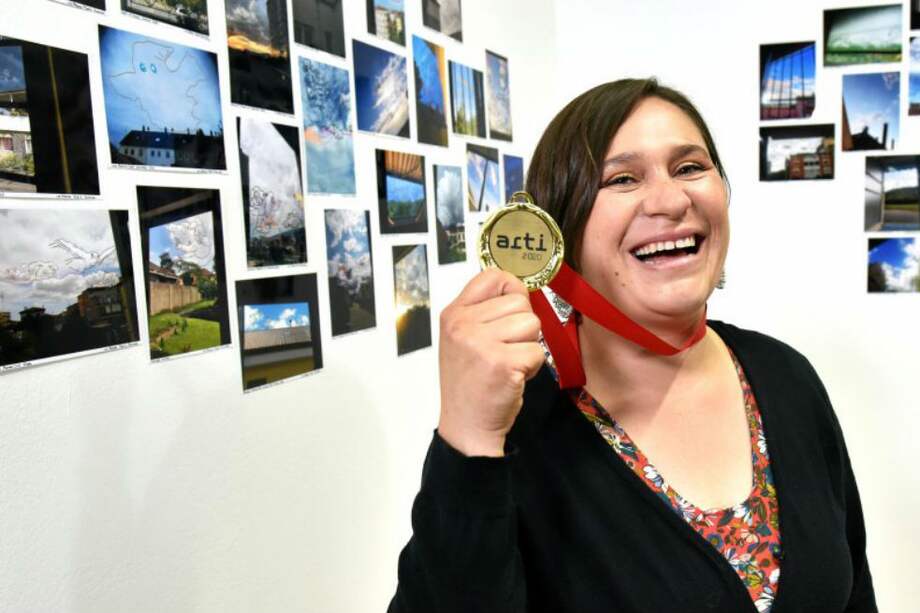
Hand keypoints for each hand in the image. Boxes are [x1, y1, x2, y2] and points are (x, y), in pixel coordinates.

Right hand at [437, 268, 545, 456]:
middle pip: (519, 301)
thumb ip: (484, 312)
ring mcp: (481, 343)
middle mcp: (463, 325)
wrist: (466, 426)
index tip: (511, 312)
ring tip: (508, 363)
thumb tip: (520, 290)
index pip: (493, 276)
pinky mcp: (501, 363)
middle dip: (523, 327)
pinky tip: (512, 378)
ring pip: (532, 324)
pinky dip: (531, 367)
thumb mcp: (463, 339)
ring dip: (528, 347)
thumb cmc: (470, 384)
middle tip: (506, 350)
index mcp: (453, 314)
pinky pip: (537, 351)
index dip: (513, 291)